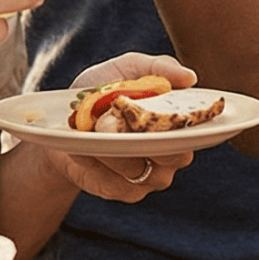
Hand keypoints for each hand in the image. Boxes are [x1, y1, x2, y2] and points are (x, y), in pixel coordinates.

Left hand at [46, 51, 202, 200]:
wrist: (63, 119)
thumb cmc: (106, 89)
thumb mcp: (130, 68)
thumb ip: (160, 69)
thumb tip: (189, 77)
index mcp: (181, 126)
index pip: (195, 132)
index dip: (181, 124)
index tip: (159, 110)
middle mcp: (171, 156)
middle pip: (174, 157)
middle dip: (148, 138)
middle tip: (125, 120)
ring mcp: (147, 178)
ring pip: (138, 169)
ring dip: (113, 149)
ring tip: (94, 129)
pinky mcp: (119, 191)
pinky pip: (111, 183)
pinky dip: (94, 163)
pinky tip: (81, 148)